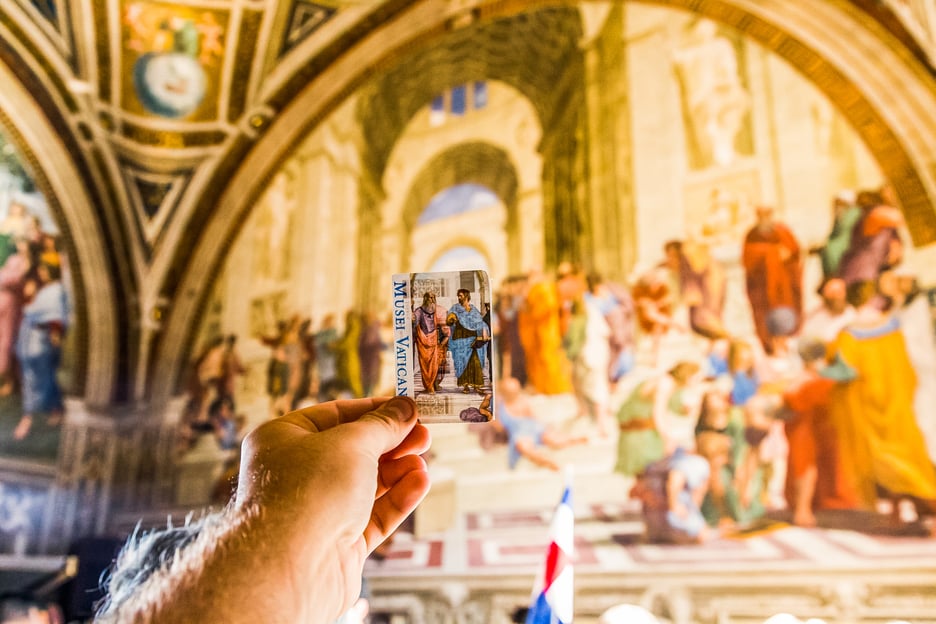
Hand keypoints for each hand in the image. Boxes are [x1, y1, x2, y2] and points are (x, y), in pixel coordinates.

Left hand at [236, 397, 430, 619]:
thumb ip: (382, 425)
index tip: (407, 407)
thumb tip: (404, 408)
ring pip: (366, 485)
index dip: (374, 410)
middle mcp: (296, 475)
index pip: (335, 415)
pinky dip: (397, 499)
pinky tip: (420, 483)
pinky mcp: (337, 544)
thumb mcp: (352, 443)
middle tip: (424, 434)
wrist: (291, 569)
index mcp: (283, 440)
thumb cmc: (308, 493)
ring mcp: (317, 511)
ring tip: (422, 461)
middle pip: (354, 451)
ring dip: (398, 471)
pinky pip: (373, 516)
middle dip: (392, 443)